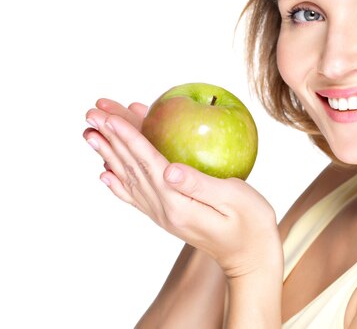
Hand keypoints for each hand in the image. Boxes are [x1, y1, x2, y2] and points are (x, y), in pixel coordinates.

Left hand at [83, 101, 281, 279]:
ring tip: (91, 135)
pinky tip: (106, 174)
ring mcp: (164, 216)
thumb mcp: (234, 199)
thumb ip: (200, 185)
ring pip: (129, 180)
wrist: (250, 257)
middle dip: (111, 140)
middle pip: (132, 169)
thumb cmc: (251, 223)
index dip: (129, 138)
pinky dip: (118, 183)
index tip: (110, 117)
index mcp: (178, 204)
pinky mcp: (169, 216)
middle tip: (91, 116)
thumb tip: (169, 170)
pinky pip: (136, 197)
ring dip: (109, 156)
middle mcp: (164, 211)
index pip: (148, 164)